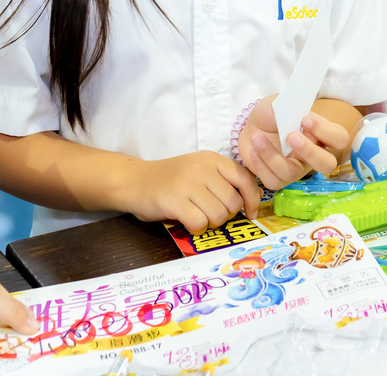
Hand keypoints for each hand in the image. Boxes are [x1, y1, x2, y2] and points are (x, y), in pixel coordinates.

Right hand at [118, 151, 259, 232]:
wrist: (134, 181)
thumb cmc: (170, 180)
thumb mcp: (198, 169)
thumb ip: (221, 180)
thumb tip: (250, 203)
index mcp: (211, 159)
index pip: (245, 178)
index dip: (252, 199)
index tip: (250, 212)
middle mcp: (201, 168)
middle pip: (233, 202)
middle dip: (226, 215)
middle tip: (210, 214)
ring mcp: (187, 183)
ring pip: (219, 215)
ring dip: (210, 223)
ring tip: (197, 216)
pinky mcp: (174, 200)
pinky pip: (200, 223)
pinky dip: (196, 228)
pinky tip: (187, 221)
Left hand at [237, 99, 348, 190]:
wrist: (251, 126)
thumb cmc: (271, 114)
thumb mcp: (278, 103)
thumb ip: (286, 106)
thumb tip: (290, 112)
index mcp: (320, 134)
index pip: (339, 138)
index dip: (326, 131)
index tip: (305, 119)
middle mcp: (313, 155)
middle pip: (327, 165)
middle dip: (310, 152)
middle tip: (290, 136)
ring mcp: (296, 169)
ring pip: (293, 174)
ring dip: (273, 155)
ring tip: (258, 137)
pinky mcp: (278, 179)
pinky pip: (274, 180)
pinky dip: (261, 164)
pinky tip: (254, 149)